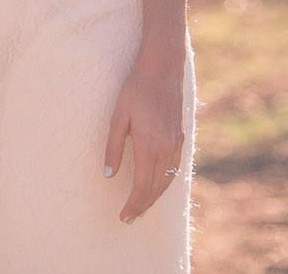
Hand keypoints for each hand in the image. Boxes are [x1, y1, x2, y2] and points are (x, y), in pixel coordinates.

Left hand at [103, 48, 187, 223]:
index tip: (123, 216)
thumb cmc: (135, 89)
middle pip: (156, 188)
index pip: (142, 186)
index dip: (133, 204)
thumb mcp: (118, 117)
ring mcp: (176, 143)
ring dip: (155, 197)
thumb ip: (113, 147)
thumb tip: (108, 175)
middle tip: (130, 218)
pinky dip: (165, 183)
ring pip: (167, 181)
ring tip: (142, 207)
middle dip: (143, 205)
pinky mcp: (180, 137)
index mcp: (149, 146)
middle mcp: (166, 149)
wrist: (162, 68)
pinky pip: (174, 169)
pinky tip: (157, 185)